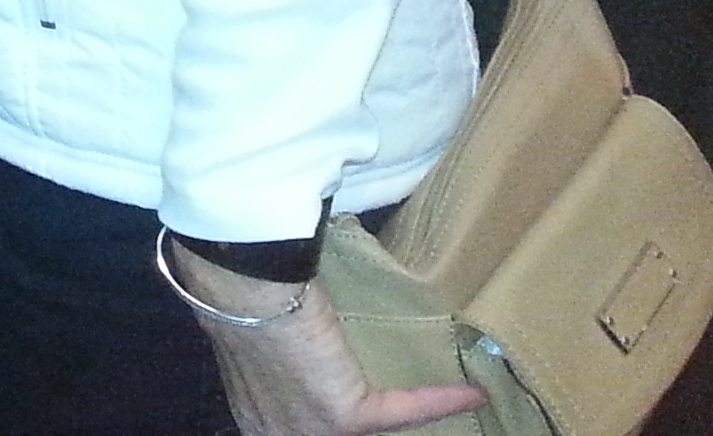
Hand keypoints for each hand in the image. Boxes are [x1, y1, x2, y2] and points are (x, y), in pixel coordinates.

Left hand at [166, 241, 483, 435]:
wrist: (240, 290)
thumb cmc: (242, 296)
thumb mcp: (256, 335)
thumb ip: (278, 350)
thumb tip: (295, 326)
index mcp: (255, 419)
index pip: (299, 429)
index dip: (323, 423)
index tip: (353, 402)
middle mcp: (281, 434)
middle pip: (332, 435)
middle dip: (363, 422)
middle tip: (393, 407)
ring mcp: (313, 431)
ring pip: (370, 430)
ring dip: (408, 413)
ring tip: (446, 400)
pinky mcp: (345, 417)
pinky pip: (403, 412)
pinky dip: (440, 399)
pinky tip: (471, 393)